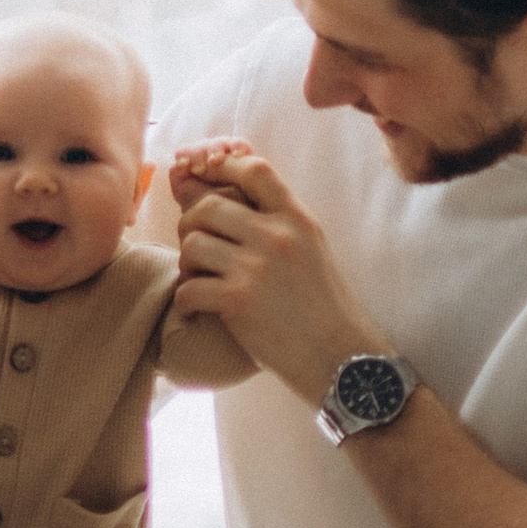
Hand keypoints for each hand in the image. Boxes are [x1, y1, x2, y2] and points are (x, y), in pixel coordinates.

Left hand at [170, 150, 382, 402]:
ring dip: (187, 266)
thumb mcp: (312, 250)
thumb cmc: (326, 309)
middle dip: (191, 227)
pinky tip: (196, 311)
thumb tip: (233, 202)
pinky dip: (185, 302)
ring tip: (199, 282)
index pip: (254, 169)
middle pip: (208, 207)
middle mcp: (276, 236)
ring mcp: (256, 267)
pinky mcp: (238, 301)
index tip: (204, 178)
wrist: (340, 358)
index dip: (221, 168)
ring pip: (192, 244)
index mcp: (297, 219)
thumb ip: (279, 224)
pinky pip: (188, 288)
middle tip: (197, 251)